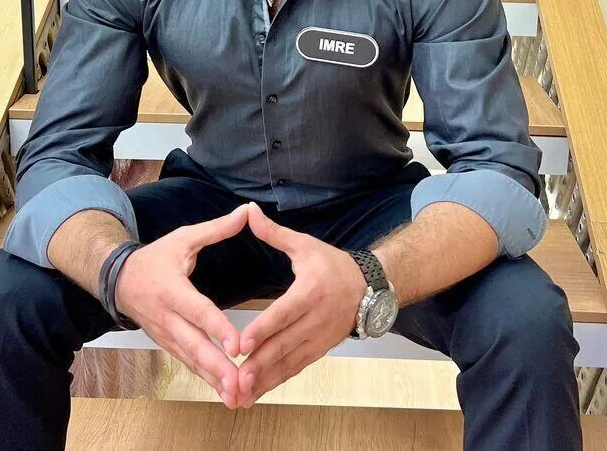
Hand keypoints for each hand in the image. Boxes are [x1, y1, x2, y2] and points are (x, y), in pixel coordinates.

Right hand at [114, 203, 249, 406]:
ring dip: (213, 380)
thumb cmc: (155, 257)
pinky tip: (225, 393)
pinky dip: (206, 379)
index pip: (198, 311)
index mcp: (173, 289)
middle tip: (241, 383)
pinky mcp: (167, 344)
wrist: (117, 279)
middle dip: (218, 367)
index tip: (237, 345)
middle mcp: (167, 317)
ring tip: (237, 397)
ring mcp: (165, 334)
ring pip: (191, 360)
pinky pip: (188, 364)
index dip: (217, 328)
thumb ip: (216, 229)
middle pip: (194, 345)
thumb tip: (247, 212)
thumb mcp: (183, 238)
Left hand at [236, 202, 365, 406]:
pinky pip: (296, 369)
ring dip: (265, 380)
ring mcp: (319, 338)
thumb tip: (249, 212)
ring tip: (241, 395)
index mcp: (310, 291)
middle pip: (284, 344)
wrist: (370, 288)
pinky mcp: (319, 350)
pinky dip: (276, 382)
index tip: (242, 344)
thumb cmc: (332, 265)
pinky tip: (255, 393)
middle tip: (236, 379)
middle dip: (259, 364)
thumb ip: (274, 233)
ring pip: (289, 362)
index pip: (284, 313)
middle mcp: (316, 319)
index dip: (264, 329)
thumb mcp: (305, 245)